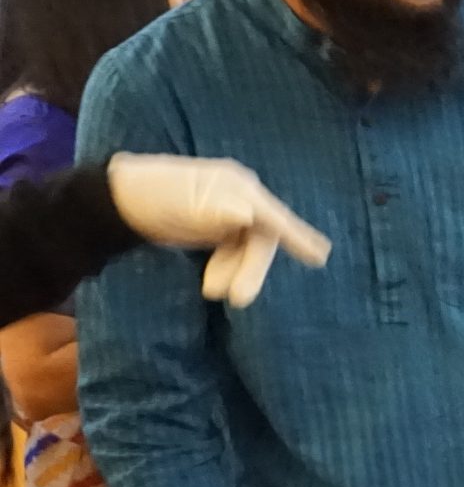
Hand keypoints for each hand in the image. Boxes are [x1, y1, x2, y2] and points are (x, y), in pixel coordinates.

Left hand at [105, 153, 330, 306]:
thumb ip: (218, 211)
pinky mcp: (217, 227)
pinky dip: (226, 269)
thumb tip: (247, 215)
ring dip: (234, 273)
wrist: (118, 200)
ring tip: (211, 291)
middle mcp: (240, 198)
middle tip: (238, 299)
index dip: (298, 237)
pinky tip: (212, 281)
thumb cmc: (153, 197)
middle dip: (249, 269)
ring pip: (247, 249)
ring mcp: (228, 213)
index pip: (274, 216)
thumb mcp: (185, 204)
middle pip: (260, 240)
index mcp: (238, 187)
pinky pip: (234, 252)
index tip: (321, 256)